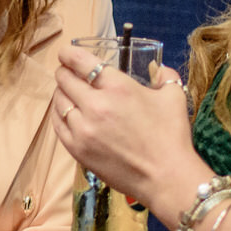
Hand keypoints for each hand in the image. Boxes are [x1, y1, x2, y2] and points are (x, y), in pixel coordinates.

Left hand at [50, 48, 209, 230]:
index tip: (66, 53)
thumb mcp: (173, 97)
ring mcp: (83, 129)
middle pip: (65, 79)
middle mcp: (96, 105)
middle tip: (67, 71)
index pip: (82, 62)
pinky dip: (58, 114)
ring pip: (59, 101)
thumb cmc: (171, 136)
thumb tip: (157, 68)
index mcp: (118, 87)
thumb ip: (164, 76)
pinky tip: (64, 112)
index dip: (69, 54)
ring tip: (67, 92)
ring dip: (61, 93)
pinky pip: (57, 125)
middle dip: (64, 71)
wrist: (165, 177)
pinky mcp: (77, 149)